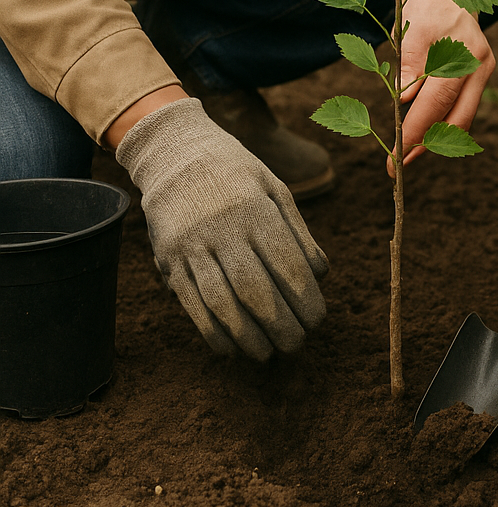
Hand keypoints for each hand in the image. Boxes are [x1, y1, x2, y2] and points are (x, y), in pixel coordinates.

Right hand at [115, 97, 328, 359]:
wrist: (175, 153)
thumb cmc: (237, 175)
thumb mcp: (275, 188)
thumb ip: (299, 231)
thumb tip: (320, 275)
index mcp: (256, 210)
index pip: (286, 265)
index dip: (304, 298)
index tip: (318, 319)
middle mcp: (223, 229)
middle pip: (255, 290)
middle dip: (280, 325)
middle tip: (297, 344)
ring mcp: (192, 246)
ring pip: (222, 303)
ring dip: (247, 336)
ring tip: (267, 353)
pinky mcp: (168, 259)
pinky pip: (191, 304)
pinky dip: (212, 331)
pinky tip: (230, 347)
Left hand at [391, 0, 493, 176]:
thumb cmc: (425, 7)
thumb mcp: (410, 28)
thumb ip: (409, 62)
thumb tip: (406, 99)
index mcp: (463, 53)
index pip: (436, 103)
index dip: (415, 131)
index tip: (395, 154)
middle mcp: (479, 67)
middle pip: (458, 119)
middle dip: (429, 144)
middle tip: (401, 163)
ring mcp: (483, 73)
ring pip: (462, 118)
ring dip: (436, 138)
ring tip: (409, 153)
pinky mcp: (480, 77)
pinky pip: (462, 108)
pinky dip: (443, 124)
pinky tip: (423, 135)